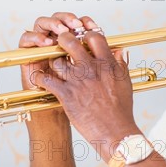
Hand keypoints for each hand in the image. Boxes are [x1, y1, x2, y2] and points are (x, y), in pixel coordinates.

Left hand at [27, 14, 139, 161]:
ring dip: (52, 62)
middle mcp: (90, 68)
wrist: (115, 132)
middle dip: (63, 39)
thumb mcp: (125, 82)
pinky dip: (40, 78)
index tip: (81, 38)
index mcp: (106, 63)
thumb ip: (121, 64)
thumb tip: (119, 51)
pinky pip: (46, 79)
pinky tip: (40, 79)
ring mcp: (77, 80)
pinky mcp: (65, 94)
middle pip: (70, 41)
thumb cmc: (121, 110)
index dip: (85, 34)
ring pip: (56, 60)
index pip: (94, 36)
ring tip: (53, 66)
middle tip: (60, 43)